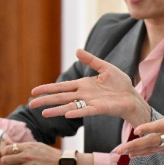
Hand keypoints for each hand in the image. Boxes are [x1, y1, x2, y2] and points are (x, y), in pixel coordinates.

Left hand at [0, 142, 63, 164]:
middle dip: (6, 163)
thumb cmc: (50, 155)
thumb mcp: (37, 146)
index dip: (4, 153)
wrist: (62, 164)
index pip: (6, 149)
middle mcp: (25, 156)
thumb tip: (11, 147)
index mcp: (27, 147)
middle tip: (11, 164)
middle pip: (5, 160)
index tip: (7, 156)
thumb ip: (24, 147)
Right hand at [28, 49, 150, 125]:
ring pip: (69, 106)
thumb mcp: (105, 68)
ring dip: (56, 109)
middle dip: (46, 100)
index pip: (62, 87)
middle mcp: (83, 95)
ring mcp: (90, 102)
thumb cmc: (120, 84)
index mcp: (83, 85)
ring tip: (44, 114)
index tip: (34, 91)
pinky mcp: (100, 108)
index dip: (48, 88)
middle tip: (31, 104)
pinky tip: (67, 114)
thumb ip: (91, 60)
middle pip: (61, 97)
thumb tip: (77, 50)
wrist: (132, 96)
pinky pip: (86, 110)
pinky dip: (76, 112)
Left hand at [114, 84, 163, 160]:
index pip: (161, 126)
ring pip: (150, 148)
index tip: (136, 131)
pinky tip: (132, 155)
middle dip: (132, 146)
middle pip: (150, 141)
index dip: (148, 128)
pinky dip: (143, 153)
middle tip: (117, 150)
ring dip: (133, 151)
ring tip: (118, 153)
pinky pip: (155, 151)